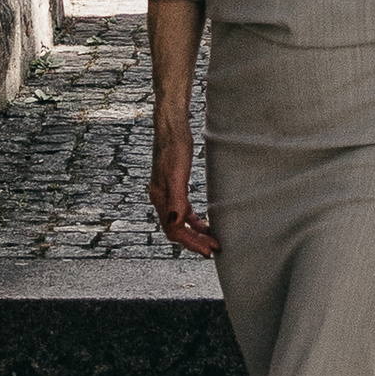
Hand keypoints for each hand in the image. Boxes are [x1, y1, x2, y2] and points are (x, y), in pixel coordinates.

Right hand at [149, 121, 221, 256]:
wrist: (171, 125)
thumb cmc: (174, 146)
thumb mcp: (177, 173)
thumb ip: (176, 200)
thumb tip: (176, 224)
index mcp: (160, 198)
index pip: (174, 230)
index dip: (191, 242)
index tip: (209, 251)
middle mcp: (160, 198)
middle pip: (176, 229)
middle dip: (195, 241)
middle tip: (214, 249)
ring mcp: (166, 192)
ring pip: (180, 221)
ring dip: (195, 232)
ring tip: (212, 240)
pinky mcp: (174, 185)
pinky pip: (183, 210)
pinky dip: (193, 219)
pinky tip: (204, 222)